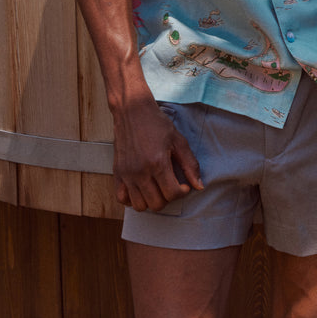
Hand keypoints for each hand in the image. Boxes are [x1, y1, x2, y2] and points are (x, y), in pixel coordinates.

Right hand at [111, 90, 203, 211]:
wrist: (132, 111)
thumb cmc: (157, 124)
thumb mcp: (179, 140)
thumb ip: (190, 164)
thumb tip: (199, 186)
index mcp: (157, 163)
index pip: (172, 194)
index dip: (182, 192)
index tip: (183, 185)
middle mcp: (140, 172)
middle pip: (157, 204)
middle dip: (168, 198)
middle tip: (171, 185)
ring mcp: (127, 174)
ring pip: (140, 206)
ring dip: (151, 201)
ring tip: (157, 188)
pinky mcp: (117, 173)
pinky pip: (122, 199)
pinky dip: (132, 200)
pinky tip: (141, 189)